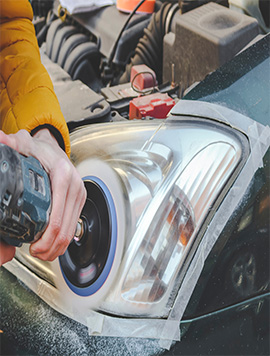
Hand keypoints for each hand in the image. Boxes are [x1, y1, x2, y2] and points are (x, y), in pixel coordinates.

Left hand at [0, 129, 85, 260]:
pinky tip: (52, 244)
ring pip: (72, 231)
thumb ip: (12, 144)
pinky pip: (74, 226)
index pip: (57, 217)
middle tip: (35, 254)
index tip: (32, 246)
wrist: (56, 149)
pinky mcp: (79, 201)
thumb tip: (1, 140)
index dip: (45, 238)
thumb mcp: (25, 145)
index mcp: (63, 177)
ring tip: (42, 253)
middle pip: (65, 229)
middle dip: (51, 247)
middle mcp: (75, 188)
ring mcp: (79, 195)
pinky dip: (64, 239)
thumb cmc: (42, 151)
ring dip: (58, 247)